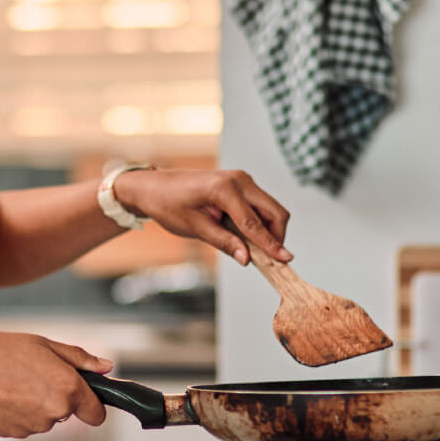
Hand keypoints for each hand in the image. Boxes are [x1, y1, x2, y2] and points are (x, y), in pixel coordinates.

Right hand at [0, 331, 110, 437]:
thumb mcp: (40, 343)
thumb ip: (78, 358)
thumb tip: (106, 367)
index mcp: (68, 387)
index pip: (97, 413)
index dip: (92, 403)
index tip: (82, 394)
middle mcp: (56, 412)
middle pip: (68, 410)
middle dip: (55, 394)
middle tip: (30, 371)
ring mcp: (35, 426)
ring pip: (45, 416)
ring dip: (34, 401)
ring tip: (10, 379)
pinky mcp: (16, 435)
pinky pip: (26, 422)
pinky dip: (18, 410)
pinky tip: (1, 393)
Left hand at [114, 168, 290, 265]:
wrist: (154, 187)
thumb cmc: (168, 204)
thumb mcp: (194, 228)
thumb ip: (224, 242)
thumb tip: (247, 258)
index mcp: (225, 189)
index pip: (255, 223)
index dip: (271, 245)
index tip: (286, 261)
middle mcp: (239, 180)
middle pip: (274, 212)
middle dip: (276, 237)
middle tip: (269, 260)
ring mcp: (242, 180)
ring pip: (270, 209)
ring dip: (268, 230)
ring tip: (251, 249)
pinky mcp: (240, 184)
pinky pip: (259, 206)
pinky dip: (259, 223)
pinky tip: (245, 236)